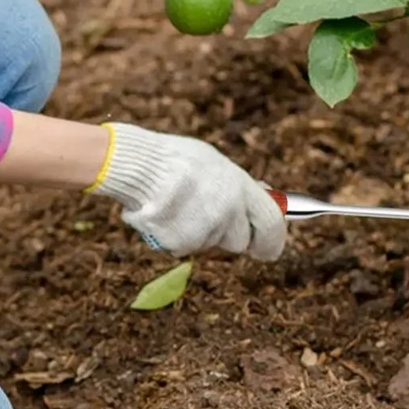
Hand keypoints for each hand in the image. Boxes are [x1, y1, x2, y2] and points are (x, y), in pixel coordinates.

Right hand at [91, 123, 285, 259]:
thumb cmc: (175, 160)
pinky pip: (184, 247)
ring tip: (180, 205)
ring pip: (209, 244)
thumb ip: (239, 185)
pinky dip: (176, 236)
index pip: (271, 223)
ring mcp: (203, 229)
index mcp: (239, 187)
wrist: (135, 164)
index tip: (270, 249)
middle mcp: (226, 211)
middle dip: (231, 238)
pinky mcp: (180, 243)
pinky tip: (166, 214)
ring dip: (199, 233)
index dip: (273, 239)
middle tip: (213, 224)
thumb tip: (264, 197)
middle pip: (240, 242)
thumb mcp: (215, 163)